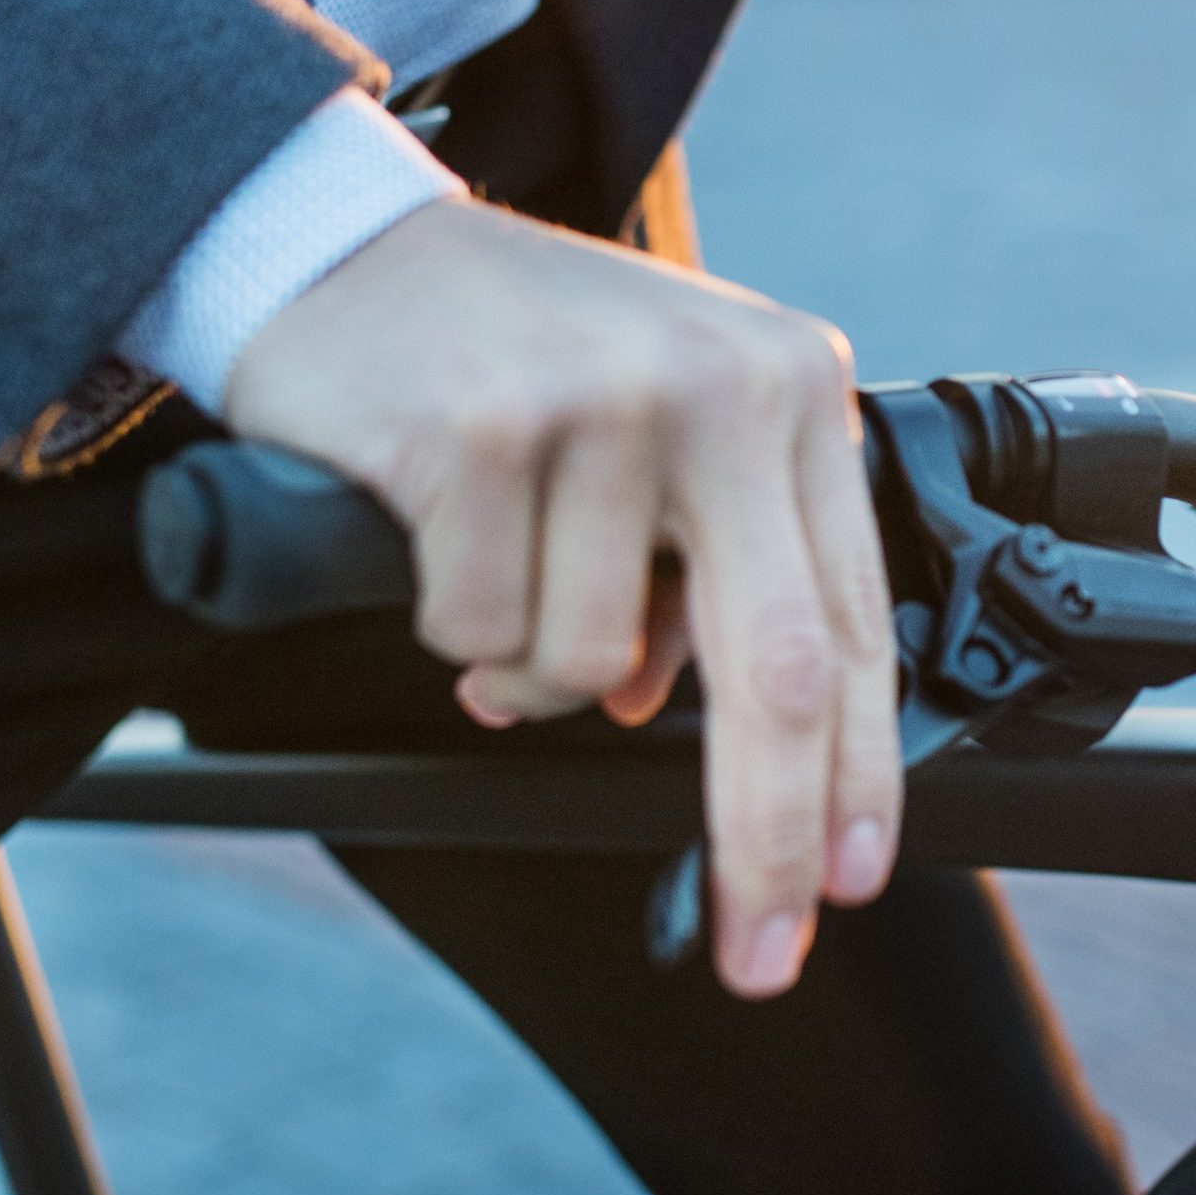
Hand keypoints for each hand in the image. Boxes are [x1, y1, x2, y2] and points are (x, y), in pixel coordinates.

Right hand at [222, 198, 899, 998]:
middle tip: (760, 949)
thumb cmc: (505, 355)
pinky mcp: (481, 434)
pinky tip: (431, 539)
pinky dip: (451, 627)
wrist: (336, 245)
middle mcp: (718, 385)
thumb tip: (697, 729)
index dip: (859, 774)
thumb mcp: (656, 426)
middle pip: (774, 674)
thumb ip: (710, 562)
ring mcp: (603, 403)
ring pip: (594, 669)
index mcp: (788, 387)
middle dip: (766, 837)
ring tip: (491, 576)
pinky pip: (483, 633)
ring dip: (530, 678)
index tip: (850, 880)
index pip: (850, 619)